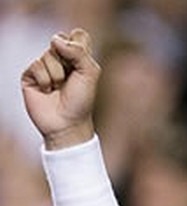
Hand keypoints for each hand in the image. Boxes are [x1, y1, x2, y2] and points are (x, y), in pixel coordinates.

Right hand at [21, 29, 99, 149]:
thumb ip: (78, 52)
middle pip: (60, 40)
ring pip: (48, 54)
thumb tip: (55, 40)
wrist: (67, 124)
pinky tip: (48, 91)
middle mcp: (61, 59)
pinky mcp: (31, 75)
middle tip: (70, 79)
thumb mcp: (90, 74)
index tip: (81, 65)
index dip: (78, 46)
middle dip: (68, 61)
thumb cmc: (81, 102)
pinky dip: (45, 80)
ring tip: (59, 89)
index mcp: (78, 58)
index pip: (77, 35)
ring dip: (57, 74)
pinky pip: (36, 65)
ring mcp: (45, 66)